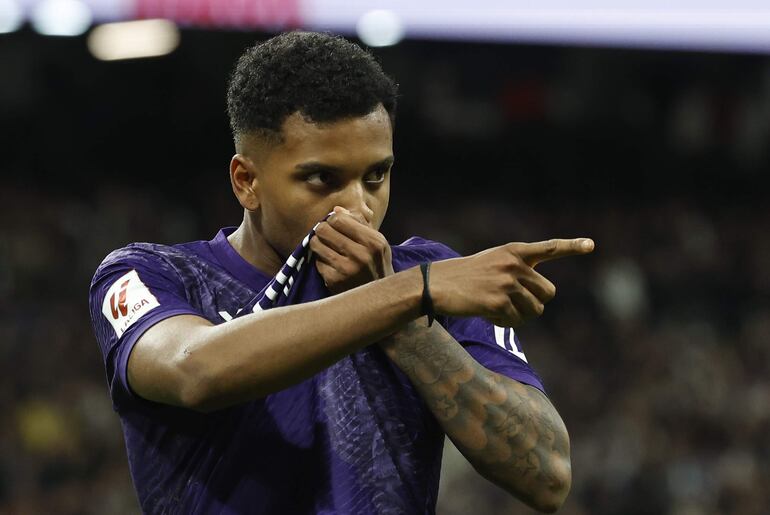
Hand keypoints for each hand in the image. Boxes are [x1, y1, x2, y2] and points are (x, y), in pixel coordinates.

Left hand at [309, 207, 394, 293]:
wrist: (379, 298)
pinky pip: (317, 261)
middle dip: (322, 230)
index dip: (333, 220)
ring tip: (326, 248)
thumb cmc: (377, 265)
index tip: (334, 225)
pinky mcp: (334, 281)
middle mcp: (361, 255)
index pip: (339, 219)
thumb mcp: (377, 243)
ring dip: (318, 244)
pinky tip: (330, 264)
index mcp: (373, 242)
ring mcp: (346, 269)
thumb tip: (336, 209)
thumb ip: (359, 223)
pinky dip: (321, 261)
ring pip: (316, 244)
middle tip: (326, 235)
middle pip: (324, 229)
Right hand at [430, 238, 593, 326]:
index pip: (549, 248)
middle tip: (514, 304)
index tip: (591, 245)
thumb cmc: (465, 277)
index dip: (572, 247)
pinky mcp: (499, 302)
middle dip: (535, 302)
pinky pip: (516, 320)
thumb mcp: (493, 264)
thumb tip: (540, 303)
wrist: (436, 284)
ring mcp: (507, 283)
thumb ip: (518, 273)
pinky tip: (487, 313)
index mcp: (514, 252)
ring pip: (536, 310)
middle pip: (548, 292)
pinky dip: (504, 322)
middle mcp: (514, 264)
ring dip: (520, 315)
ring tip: (498, 308)